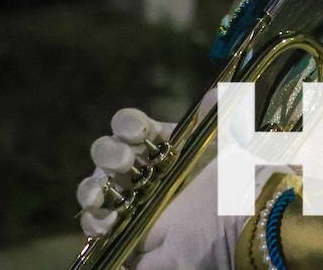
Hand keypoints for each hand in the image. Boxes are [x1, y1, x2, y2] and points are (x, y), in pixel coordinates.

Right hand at [76, 108, 245, 268]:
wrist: (231, 226)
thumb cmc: (227, 180)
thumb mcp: (229, 145)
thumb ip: (222, 116)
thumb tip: (217, 93)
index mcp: (153, 141)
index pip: (129, 125)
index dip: (129, 125)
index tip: (140, 132)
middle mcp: (133, 166)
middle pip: (106, 152)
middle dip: (110, 154)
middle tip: (126, 162)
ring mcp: (123, 196)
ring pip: (93, 188)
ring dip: (90, 189)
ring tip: (98, 197)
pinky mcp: (120, 228)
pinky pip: (95, 223)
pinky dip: (94, 222)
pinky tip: (106, 223)